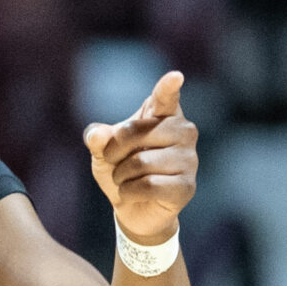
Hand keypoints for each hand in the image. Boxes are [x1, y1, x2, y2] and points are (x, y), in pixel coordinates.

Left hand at [83, 72, 197, 245]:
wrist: (132, 209)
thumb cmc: (121, 170)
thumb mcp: (103, 152)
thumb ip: (98, 139)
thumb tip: (97, 135)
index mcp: (164, 115)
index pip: (165, 98)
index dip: (168, 88)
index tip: (174, 77)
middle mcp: (183, 132)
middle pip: (138, 132)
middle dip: (115, 150)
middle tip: (113, 162)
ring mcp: (189, 159)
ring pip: (141, 162)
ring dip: (121, 175)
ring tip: (125, 180)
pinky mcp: (187, 186)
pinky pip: (148, 185)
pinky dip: (130, 192)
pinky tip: (133, 193)